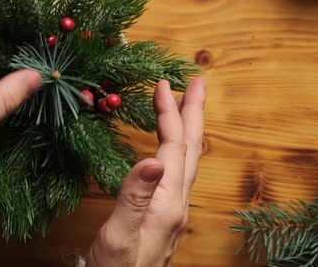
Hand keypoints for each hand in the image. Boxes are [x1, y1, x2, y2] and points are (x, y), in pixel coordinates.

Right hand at [87, 78, 205, 266]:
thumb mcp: (120, 234)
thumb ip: (134, 197)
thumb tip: (152, 160)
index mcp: (167, 201)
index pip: (173, 147)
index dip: (170, 114)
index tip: (164, 84)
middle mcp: (176, 201)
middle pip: (191, 149)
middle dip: (194, 113)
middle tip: (197, 83)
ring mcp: (173, 208)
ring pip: (187, 159)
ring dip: (188, 127)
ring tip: (185, 105)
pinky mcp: (165, 213)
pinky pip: (178, 170)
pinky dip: (176, 147)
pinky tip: (169, 147)